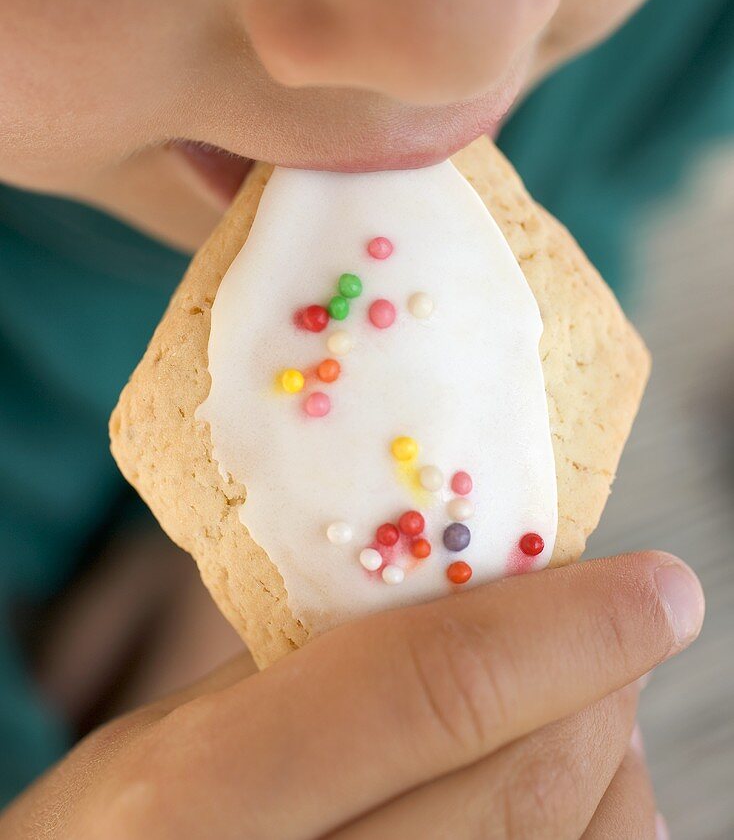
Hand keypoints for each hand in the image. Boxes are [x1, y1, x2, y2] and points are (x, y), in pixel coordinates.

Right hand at [1, 552, 701, 838]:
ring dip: (610, 767)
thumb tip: (475, 591)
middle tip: (621, 625)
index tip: (655, 584)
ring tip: (584, 707)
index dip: (563, 625)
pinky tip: (564, 799)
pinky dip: (597, 839)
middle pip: (523, 788)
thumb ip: (311, 665)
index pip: (432, 688)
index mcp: (202, 800)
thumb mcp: (169, 733)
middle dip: (600, 688)